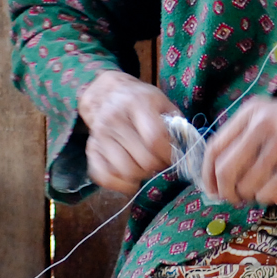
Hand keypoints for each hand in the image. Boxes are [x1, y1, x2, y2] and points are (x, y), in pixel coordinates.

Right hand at [78, 70, 179, 192]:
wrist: (104, 93)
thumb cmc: (139, 99)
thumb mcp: (161, 101)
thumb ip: (176, 123)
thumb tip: (186, 148)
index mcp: (137, 104)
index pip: (155, 138)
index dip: (168, 154)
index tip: (174, 157)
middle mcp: (115, 119)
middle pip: (142, 159)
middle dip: (157, 167)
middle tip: (161, 163)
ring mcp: (100, 135)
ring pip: (125, 171)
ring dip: (141, 175)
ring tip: (146, 167)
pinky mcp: (91, 149)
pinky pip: (103, 176)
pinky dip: (119, 184)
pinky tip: (130, 179)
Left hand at [200, 80, 276, 206]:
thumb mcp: (275, 114)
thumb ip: (249, 135)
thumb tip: (223, 172)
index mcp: (251, 112)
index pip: (214, 148)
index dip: (208, 174)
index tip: (212, 188)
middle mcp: (261, 127)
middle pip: (224, 171)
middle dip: (225, 192)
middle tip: (234, 199)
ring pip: (246, 186)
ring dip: (250, 196)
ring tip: (263, 191)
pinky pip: (267, 193)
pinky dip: (268, 198)